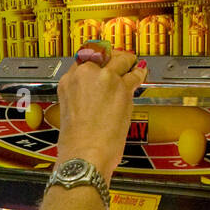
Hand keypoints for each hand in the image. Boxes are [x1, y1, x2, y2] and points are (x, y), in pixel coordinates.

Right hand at [54, 45, 145, 179]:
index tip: (102, 64)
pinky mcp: (122, 86)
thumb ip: (82, 97)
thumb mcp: (69, 113)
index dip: (97, 61)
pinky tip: (141, 73)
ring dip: (128, 63)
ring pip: (121, 60)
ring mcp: (104, 78)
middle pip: (103, 55)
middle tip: (119, 63)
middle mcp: (85, 75)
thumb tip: (95, 95)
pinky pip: (135, 73)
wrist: (84, 155)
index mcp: (68, 82)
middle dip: (113, 59)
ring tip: (132, 65)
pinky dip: (140, 74)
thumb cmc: (76, 144)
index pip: (84, 59)